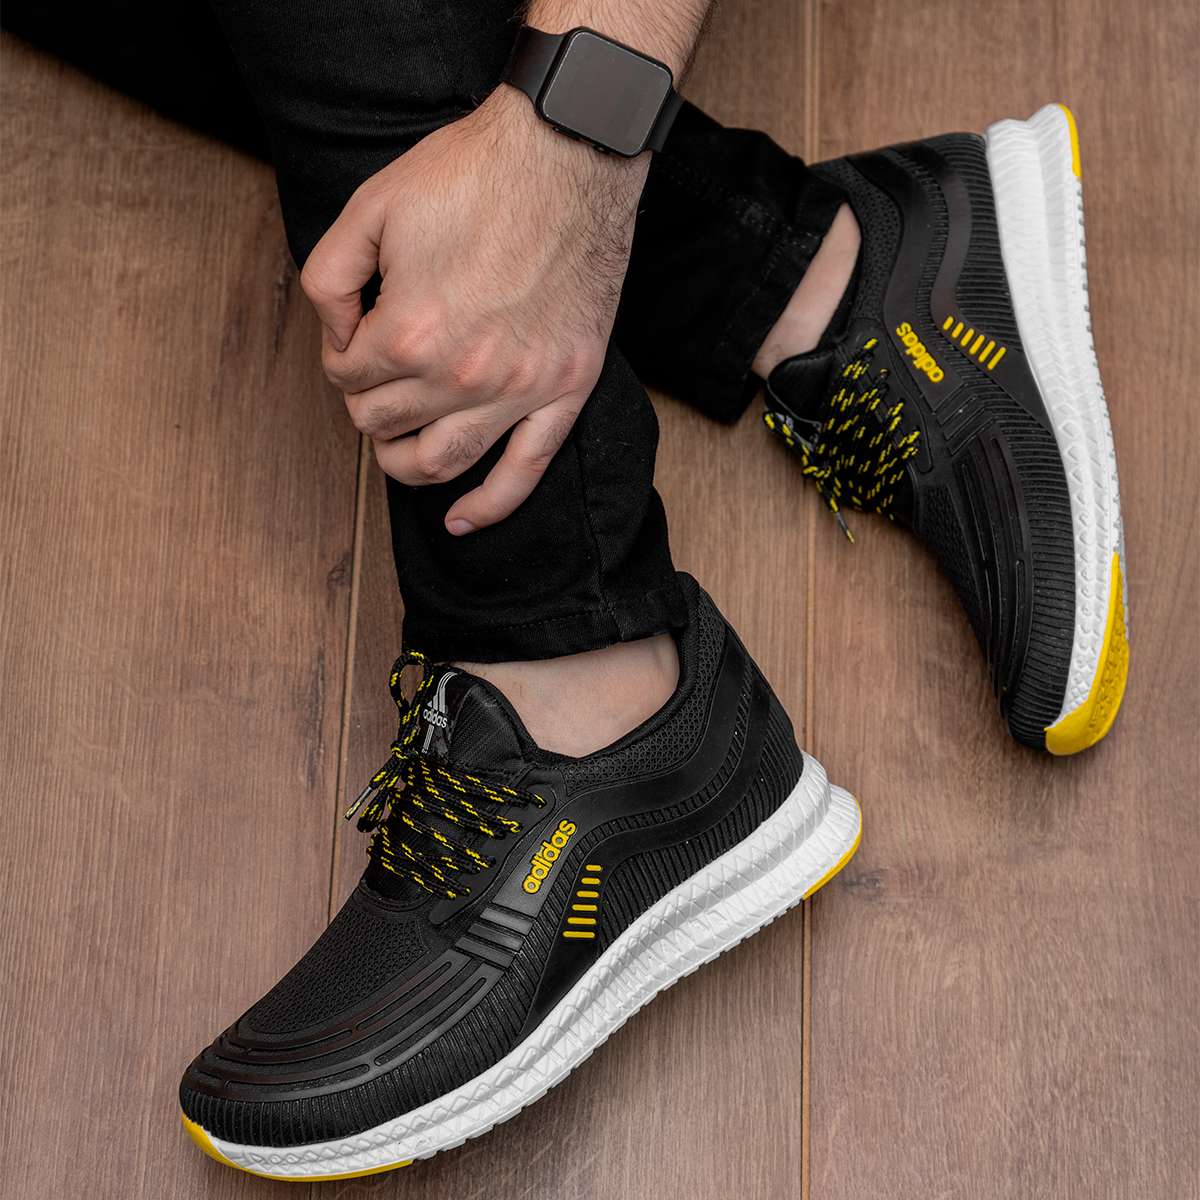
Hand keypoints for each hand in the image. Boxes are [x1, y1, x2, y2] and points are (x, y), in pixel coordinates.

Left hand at [300, 85, 649, 533]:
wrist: (566, 154)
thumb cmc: (474, 174)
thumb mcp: (371, 206)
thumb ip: (327, 278)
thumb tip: (332, 336)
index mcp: (410, 332)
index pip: (348, 377)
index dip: (340, 357)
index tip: (353, 337)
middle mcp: (463, 375)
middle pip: (384, 423)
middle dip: (366, 400)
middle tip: (374, 374)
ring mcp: (520, 388)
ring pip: (441, 461)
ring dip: (403, 463)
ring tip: (394, 447)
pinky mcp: (565, 389)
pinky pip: (526, 470)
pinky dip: (489, 505)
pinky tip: (460, 522)